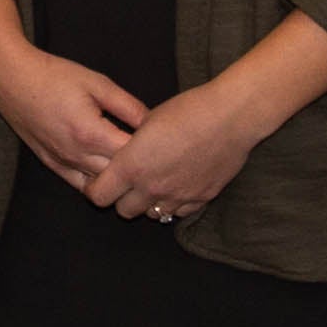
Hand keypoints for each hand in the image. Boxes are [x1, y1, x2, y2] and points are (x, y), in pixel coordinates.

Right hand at [0, 29, 144, 193]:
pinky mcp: (52, 164)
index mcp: (91, 133)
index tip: (164, 143)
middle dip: (139, 169)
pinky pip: (81, 186)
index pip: (132, 155)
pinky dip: (98, 183)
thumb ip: (129, 106)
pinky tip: (110, 173)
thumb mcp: (98, 83)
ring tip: (134, 167)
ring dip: (119, 180)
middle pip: (119, 177)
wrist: (11, 80)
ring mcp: (63, 163)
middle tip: (155, 158)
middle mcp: (76, 154)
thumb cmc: (54, 76)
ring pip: (101, 187)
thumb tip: (154, 124)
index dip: (152, 151)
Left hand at [87, 80, 255, 226]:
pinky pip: (179, 213)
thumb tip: (124, 153)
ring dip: (149, 203)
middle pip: (123, 211)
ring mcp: (177, 197)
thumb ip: (131, 146)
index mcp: (131, 166)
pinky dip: (175, 204)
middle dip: (122, 199)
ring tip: (156, 183)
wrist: (231, 117)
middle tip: (129, 183)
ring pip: (152, 215)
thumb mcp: (147, 120)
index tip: (101, 181)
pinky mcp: (201, 199)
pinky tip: (178, 185)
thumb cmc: (188, 111)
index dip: (96, 189)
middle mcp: (151, 188)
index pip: (98, 196)